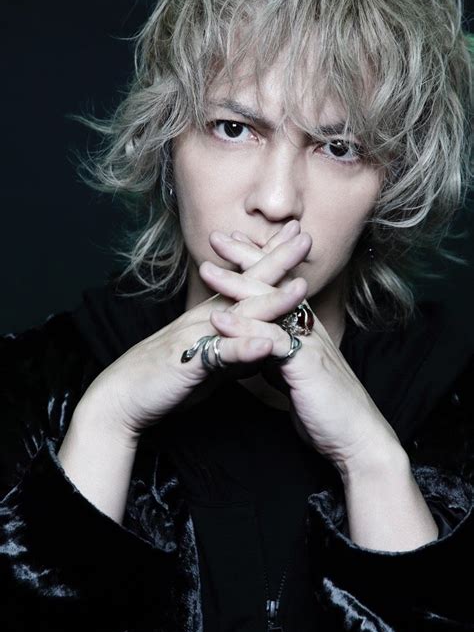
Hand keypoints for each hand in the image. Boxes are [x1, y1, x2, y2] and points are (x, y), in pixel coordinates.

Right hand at [73, 221, 308, 442]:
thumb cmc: (166, 378)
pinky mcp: (188, 363)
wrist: (123, 397)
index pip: (247, 280)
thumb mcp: (209, 361)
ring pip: (239, 315)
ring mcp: (196, 338)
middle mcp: (206, 319)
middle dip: (277, 260)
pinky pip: (219, 355)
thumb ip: (236, 350)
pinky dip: (243, 350)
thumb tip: (264, 344)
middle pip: (247, 285)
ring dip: (270, 301)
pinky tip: (265, 345)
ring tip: (300, 288)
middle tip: (305, 235)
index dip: (272, 257)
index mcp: (213, 316)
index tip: (297, 235)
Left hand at [202, 224, 402, 475]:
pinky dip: (243, 328)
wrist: (356, 438)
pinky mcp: (306, 363)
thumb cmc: (326, 409)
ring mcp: (308, 342)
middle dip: (245, 257)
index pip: (277, 286)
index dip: (256, 263)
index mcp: (304, 328)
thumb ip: (277, 355)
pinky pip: (270, 339)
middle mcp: (308, 327)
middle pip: (273, 282)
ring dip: (236, 285)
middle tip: (217, 235)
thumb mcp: (295, 375)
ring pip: (270, 305)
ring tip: (207, 270)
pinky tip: (220, 319)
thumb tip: (258, 346)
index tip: (232, 243)